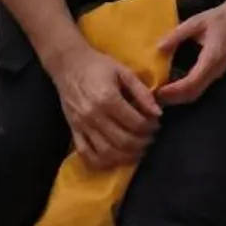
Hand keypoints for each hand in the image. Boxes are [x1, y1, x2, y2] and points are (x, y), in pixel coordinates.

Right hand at [47, 35, 159, 169]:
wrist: (67, 64)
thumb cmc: (98, 65)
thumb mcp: (124, 71)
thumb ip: (142, 92)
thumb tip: (158, 112)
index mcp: (108, 98)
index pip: (135, 123)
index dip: (150, 127)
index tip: (155, 124)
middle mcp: (94, 115)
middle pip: (123, 141)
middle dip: (142, 143)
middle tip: (150, 138)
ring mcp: (82, 125)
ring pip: (107, 152)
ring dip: (126, 156)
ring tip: (137, 150)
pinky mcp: (73, 130)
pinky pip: (86, 154)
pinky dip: (101, 162)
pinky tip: (114, 159)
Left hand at [155, 0, 225, 106]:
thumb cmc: (219, 18)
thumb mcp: (195, 22)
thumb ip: (177, 35)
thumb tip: (159, 48)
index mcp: (211, 59)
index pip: (191, 82)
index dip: (174, 90)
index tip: (158, 91)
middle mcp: (215, 70)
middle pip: (193, 93)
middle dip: (174, 98)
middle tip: (155, 97)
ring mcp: (218, 73)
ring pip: (197, 93)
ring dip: (179, 97)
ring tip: (161, 94)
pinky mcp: (217, 72)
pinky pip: (201, 87)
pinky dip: (186, 92)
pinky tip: (174, 87)